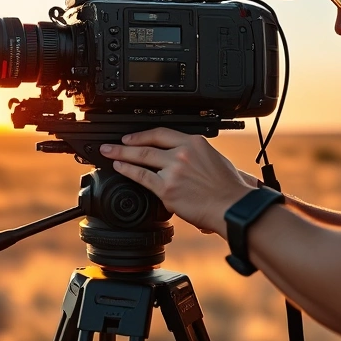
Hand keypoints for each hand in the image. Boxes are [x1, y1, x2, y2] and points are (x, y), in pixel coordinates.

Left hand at [100, 128, 253, 233]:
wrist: (231, 206)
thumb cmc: (228, 188)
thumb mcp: (215, 159)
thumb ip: (196, 155)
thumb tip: (182, 157)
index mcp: (195, 142)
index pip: (162, 133)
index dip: (143, 135)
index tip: (132, 137)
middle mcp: (183, 153)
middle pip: (148, 144)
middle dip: (126, 143)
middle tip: (111, 144)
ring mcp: (173, 170)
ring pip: (141, 158)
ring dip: (121, 155)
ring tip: (108, 153)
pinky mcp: (167, 188)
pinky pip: (142, 177)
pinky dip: (128, 171)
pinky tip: (120, 168)